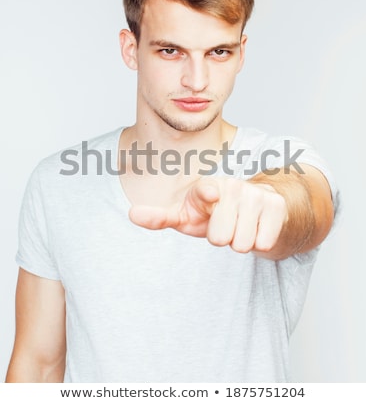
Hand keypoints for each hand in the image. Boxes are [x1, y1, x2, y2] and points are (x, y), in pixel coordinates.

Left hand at [129, 177, 287, 253]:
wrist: (259, 207)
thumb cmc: (217, 213)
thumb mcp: (188, 216)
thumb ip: (161, 217)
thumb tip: (132, 214)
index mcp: (207, 188)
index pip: (205, 192)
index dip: (206, 195)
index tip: (210, 194)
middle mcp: (232, 187)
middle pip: (220, 239)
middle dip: (222, 239)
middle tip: (226, 226)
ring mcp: (255, 195)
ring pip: (242, 244)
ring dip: (241, 241)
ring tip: (241, 226)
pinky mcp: (277, 206)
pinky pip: (263, 243)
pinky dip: (260, 242)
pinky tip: (258, 227)